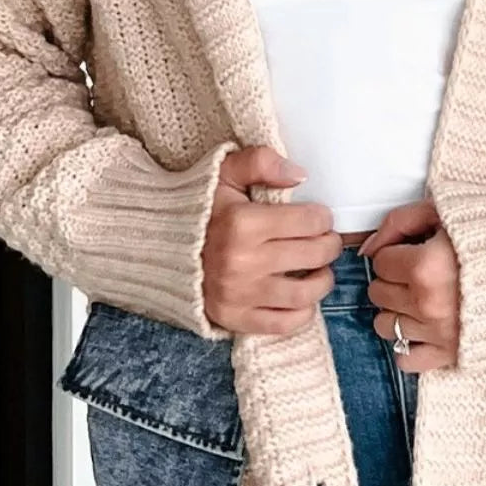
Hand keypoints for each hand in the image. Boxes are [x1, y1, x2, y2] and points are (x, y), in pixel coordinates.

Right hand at [202, 145, 341, 334]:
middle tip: (325, 240)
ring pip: (307, 292)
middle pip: (315, 255)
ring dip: (322, 279)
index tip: (318, 218)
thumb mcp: (224, 173)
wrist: (157, 246)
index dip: (323, 217)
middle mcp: (242, 262)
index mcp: (242, 223)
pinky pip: (285, 323)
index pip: (311, 221)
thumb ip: (260, 162)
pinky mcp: (234, 318)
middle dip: (328, 245)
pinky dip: (303, 311)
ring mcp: (239, 294)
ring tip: (318, 269)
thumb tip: (299, 174)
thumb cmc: (198, 209)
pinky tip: (302, 296)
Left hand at [357, 199, 459, 371]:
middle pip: (379, 294)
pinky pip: (406, 360)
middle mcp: (428, 304)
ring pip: (385, 326)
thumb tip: (368, 249)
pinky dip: (410, 345)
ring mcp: (439, 332)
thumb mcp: (447, 211)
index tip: (417, 250)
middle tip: (420, 272)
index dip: (397, 252)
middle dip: (395, 279)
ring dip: (399, 310)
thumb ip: (400, 222)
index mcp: (426, 266)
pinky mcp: (452, 354)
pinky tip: (425, 327)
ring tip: (423, 298)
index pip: (380, 262)